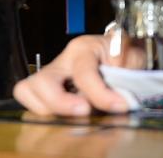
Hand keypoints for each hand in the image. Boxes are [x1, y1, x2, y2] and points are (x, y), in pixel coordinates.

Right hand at [13, 33, 144, 115]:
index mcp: (84, 48)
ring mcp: (52, 75)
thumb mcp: (134, 55)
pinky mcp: (46, 88)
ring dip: (49, 109)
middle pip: (42, 81)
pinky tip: (67, 115)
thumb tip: (119, 78)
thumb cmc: (125, 55)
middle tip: (85, 112)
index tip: (119, 106)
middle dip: (60, 103)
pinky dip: (44, 112)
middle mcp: (63, 60)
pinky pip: (30, 100)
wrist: (122, 54)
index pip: (84, 73)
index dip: (101, 94)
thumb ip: (128, 65)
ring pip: (28, 90)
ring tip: (75, 115)